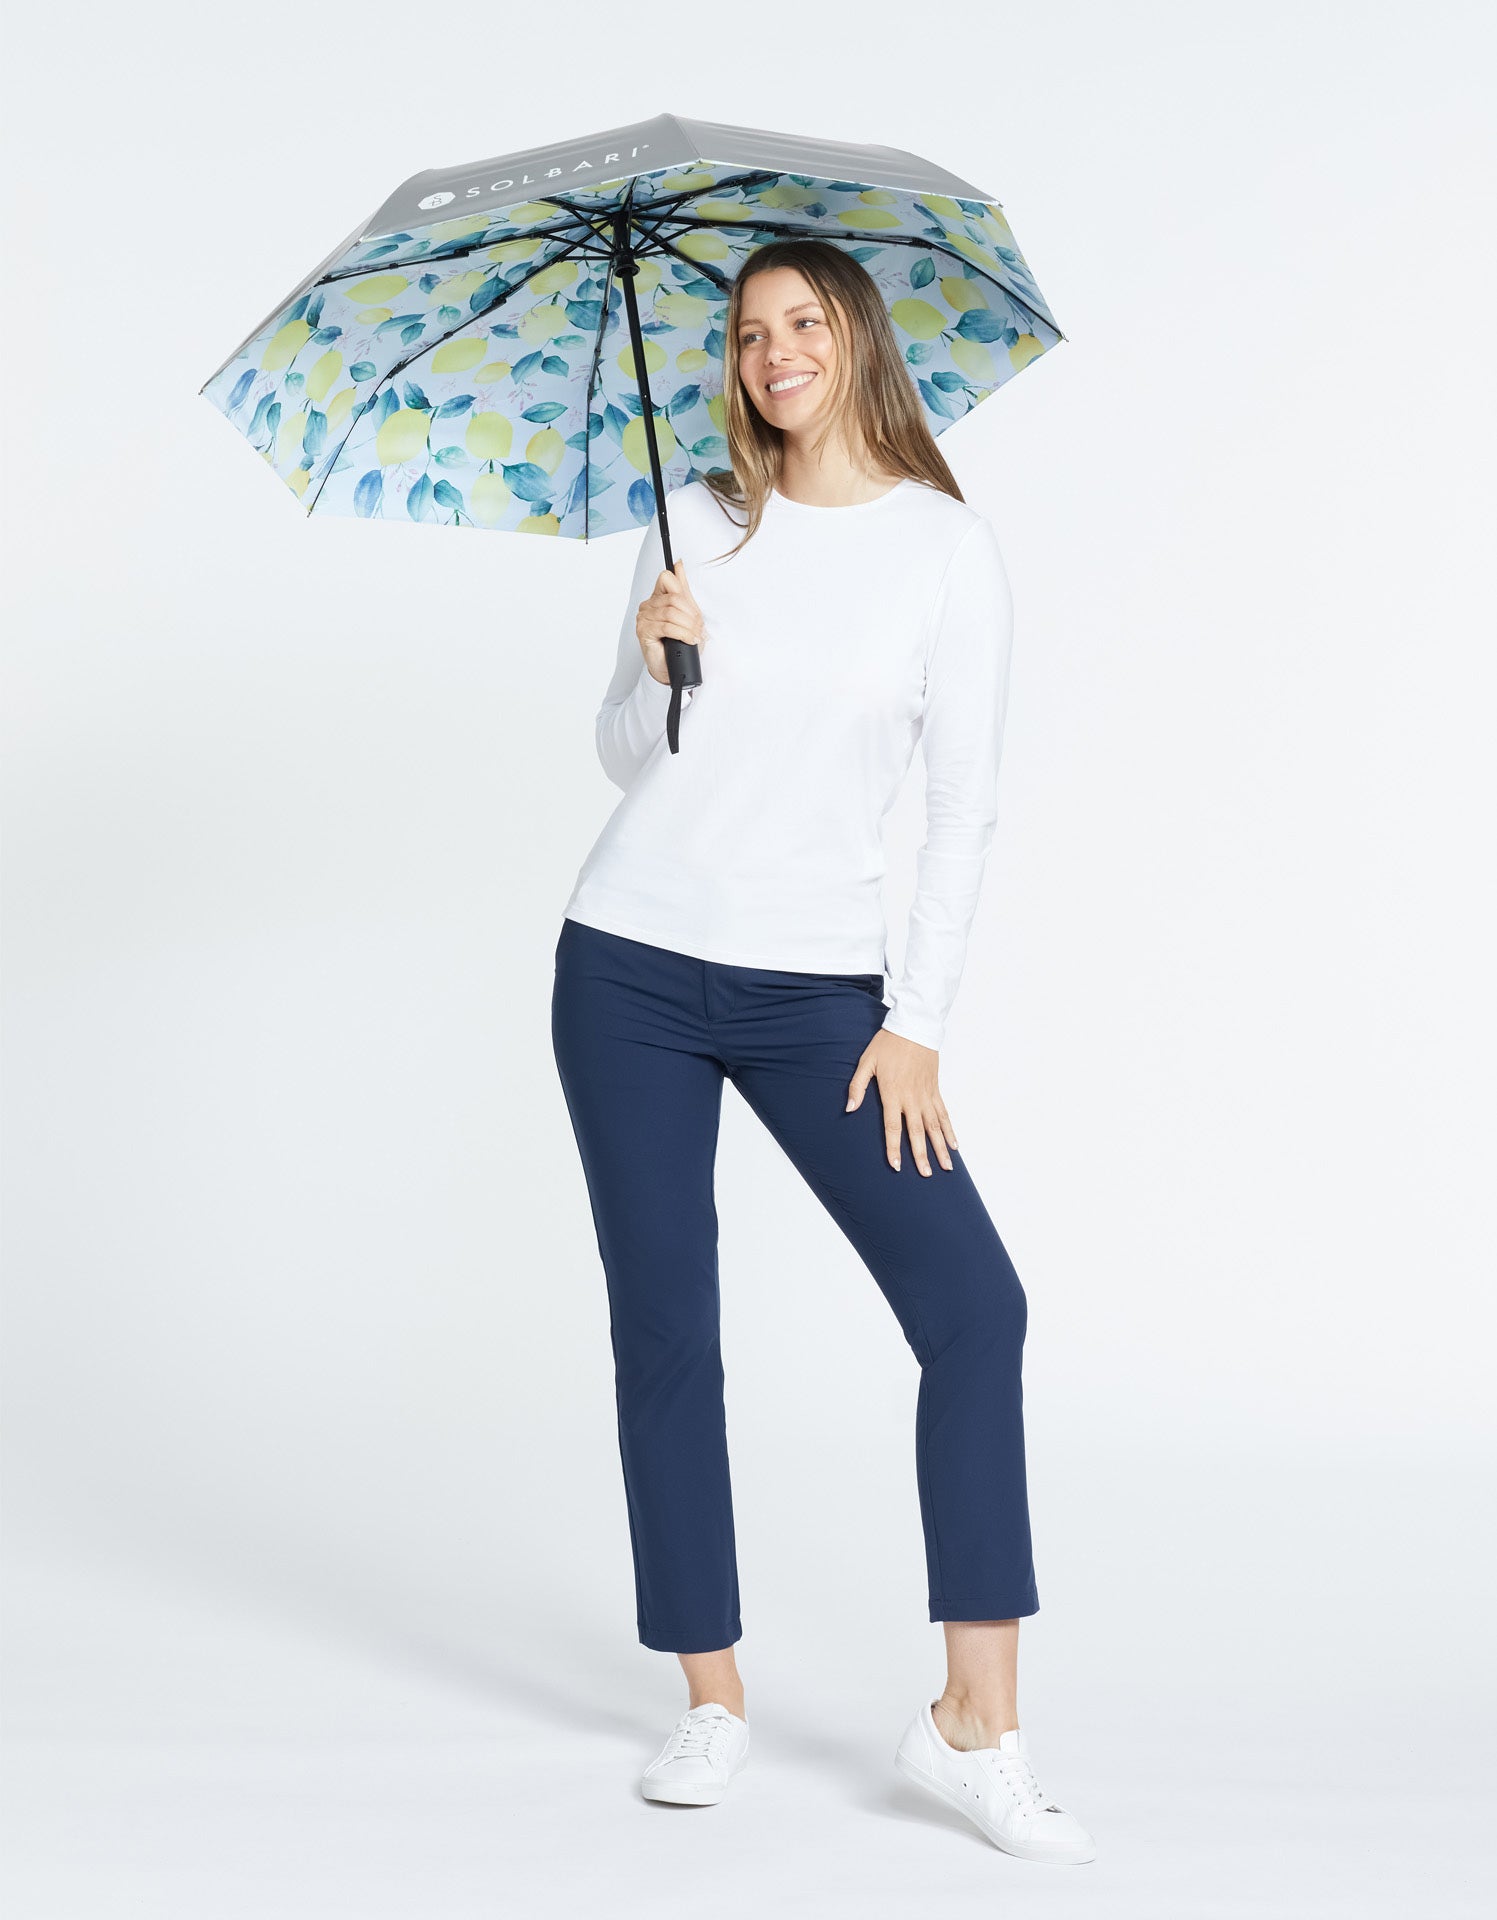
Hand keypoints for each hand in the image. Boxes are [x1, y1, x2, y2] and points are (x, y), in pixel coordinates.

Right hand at [636, 559, 707, 685]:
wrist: (672, 668)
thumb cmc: (679, 643)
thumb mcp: (687, 613)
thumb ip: (683, 589)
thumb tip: (679, 564)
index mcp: (657, 597)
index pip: (667, 578)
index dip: (684, 592)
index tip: (693, 611)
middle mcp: (648, 606)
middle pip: (673, 598)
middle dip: (691, 614)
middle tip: (698, 628)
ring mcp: (644, 618)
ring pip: (671, 612)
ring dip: (688, 625)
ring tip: (695, 636)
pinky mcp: (643, 631)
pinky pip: (666, 626)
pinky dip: (682, 633)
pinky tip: (689, 639)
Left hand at [846, 1030, 958, 1174]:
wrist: (914, 1026)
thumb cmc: (887, 1044)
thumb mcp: (866, 1062)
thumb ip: (857, 1087)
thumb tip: (849, 1109)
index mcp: (893, 1093)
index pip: (894, 1127)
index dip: (894, 1148)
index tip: (896, 1166)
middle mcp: (912, 1097)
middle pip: (918, 1131)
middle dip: (921, 1154)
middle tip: (925, 1174)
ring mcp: (926, 1094)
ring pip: (935, 1126)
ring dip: (940, 1147)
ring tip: (946, 1167)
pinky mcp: (935, 1089)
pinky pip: (944, 1113)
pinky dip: (949, 1129)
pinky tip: (954, 1145)